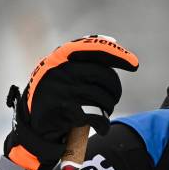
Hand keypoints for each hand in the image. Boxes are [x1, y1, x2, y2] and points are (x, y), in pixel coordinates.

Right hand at [4, 35, 138, 169]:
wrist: (34, 127)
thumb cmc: (57, 96)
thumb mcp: (64, 73)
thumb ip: (84, 58)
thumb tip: (113, 41)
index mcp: (61, 56)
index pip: (95, 49)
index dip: (118, 55)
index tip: (135, 64)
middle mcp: (60, 68)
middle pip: (105, 76)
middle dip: (115, 91)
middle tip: (112, 100)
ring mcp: (61, 88)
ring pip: (103, 98)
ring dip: (108, 110)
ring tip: (102, 114)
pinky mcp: (63, 109)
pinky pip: (97, 116)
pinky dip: (104, 125)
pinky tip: (102, 128)